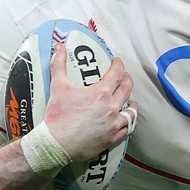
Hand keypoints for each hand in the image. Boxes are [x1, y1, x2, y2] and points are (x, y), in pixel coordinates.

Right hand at [42, 43, 135, 163]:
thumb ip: (59, 64)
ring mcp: (113, 124)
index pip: (116, 74)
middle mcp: (111, 108)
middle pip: (127, 90)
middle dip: (127, 81)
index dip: (119, 66)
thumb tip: (59, 46)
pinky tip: (127, 122)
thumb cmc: (58, 115)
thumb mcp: (58, 86)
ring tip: (133, 103)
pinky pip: (126, 130)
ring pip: (130, 113)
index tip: (118, 63)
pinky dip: (128, 124)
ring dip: (132, 106)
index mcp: (101, 93)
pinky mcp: (111, 138)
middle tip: (125, 77)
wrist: (56, 143)